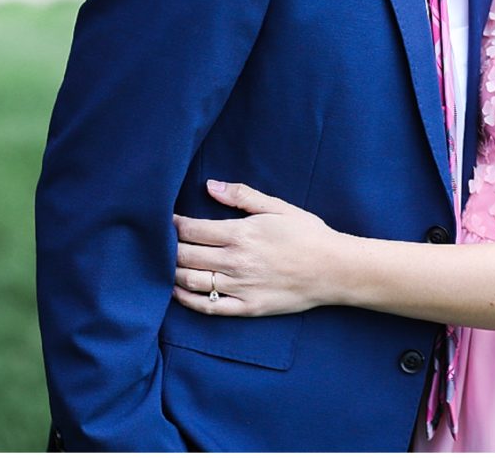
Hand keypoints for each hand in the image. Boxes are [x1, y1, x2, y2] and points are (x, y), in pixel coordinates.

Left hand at [172, 180, 340, 316]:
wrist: (334, 269)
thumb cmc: (308, 234)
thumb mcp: (277, 207)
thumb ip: (242, 196)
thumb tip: (210, 186)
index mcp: (240, 234)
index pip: (191, 229)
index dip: (173, 225)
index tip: (165, 221)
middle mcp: (235, 262)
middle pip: (185, 255)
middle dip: (167, 248)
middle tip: (160, 243)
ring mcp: (239, 287)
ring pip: (191, 281)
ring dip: (171, 272)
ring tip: (164, 264)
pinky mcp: (247, 308)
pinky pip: (207, 307)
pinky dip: (186, 299)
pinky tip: (176, 291)